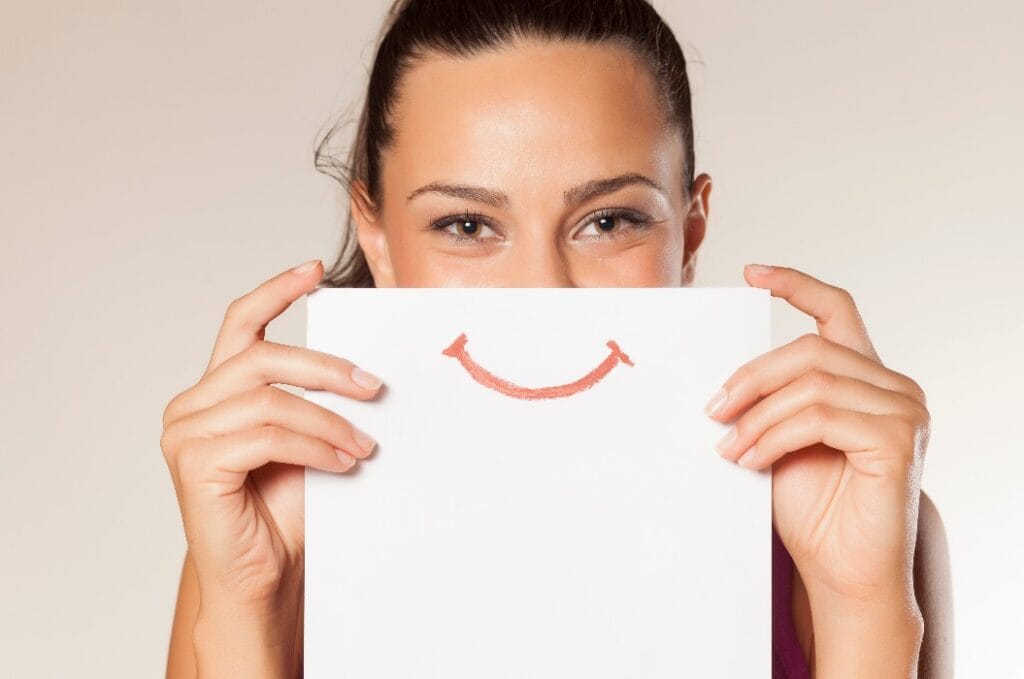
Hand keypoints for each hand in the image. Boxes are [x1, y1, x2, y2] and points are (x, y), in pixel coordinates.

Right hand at [160, 259, 382, 673]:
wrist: (265, 578)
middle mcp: (192, 404)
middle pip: (264, 356)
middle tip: (375, 388)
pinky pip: (266, 436)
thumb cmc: (285, 513)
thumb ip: (317, 402)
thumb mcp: (308, 442)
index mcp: (218, 390)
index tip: (314, 270)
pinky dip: (314, 446)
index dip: (276, 290)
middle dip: (328, 368)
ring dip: (329, 420)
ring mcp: (186, 433)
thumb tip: (368, 370)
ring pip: (270, 399)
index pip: (241, 322)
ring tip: (364, 445)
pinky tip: (343, 462)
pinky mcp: (195, 464)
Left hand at [705, 264, 927, 670]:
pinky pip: (820, 416)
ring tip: (729, 447)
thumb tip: (719, 377)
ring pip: (812, 383)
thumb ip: (768, 400)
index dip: (795, 284)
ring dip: (757, 415)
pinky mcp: (898, 439)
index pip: (837, 310)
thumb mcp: (779, 437)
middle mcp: (894, 386)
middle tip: (713, 411)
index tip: (751, 272)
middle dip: (750, 378)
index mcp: (866, 378)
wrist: (839, 571)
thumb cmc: (811, 508)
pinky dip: (775, 435)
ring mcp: (904, 410)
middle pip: (809, 349)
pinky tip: (751, 460)